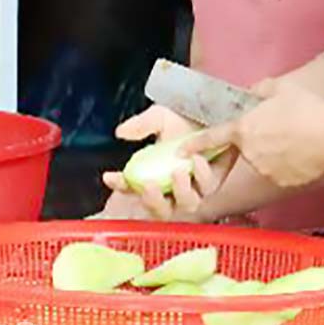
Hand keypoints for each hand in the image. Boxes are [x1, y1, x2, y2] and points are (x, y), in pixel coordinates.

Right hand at [99, 104, 234, 220]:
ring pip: (187, 204)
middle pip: (160, 210)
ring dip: (181, 191)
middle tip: (148, 186)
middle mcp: (171, 189)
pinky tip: (196, 159)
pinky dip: (201, 175)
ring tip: (178, 172)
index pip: (131, 187)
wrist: (210, 114)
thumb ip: (141, 125)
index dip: (120, 185)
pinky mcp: (213, 183)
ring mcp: (193, 189)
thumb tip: (122, 132)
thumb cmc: (182, 120)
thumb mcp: (158, 118)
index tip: (110, 176)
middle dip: (153, 201)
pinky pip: (207, 188)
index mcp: (151, 176)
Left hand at [195, 82, 323, 188]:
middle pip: (247, 148)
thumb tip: (255, 91)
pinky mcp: (283, 182)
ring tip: (299, 139)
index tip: (181, 151)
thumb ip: (261, 89)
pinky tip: (305, 153)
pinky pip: (282, 174)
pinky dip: (290, 166)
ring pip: (266, 162)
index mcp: (244, 129)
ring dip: (276, 153)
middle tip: (283, 128)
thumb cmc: (306, 108)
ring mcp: (266, 170)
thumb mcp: (280, 88)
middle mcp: (250, 153)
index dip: (195, 145)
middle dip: (259, 141)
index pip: (213, 137)